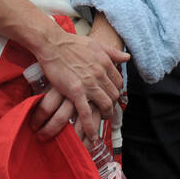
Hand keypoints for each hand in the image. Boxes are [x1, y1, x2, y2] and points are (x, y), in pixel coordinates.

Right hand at [30, 27, 127, 142]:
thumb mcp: (96, 44)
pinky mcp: (75, 92)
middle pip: (114, 95)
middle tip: (107, 110)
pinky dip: (90, 126)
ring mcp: (89, 84)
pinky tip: (92, 135)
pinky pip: (86, 113)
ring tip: (101, 120)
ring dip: (105, 115)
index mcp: (106, 63)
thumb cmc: (71, 43)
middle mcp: (100, 74)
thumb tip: (127, 58)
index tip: (111, 96)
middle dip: (112, 105)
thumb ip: (112, 52)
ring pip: (105, 105)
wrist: (52, 44)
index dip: (116, 91)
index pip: (118, 82)